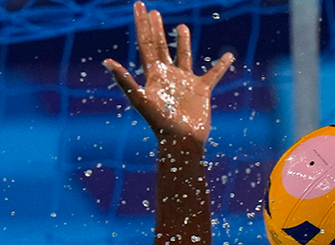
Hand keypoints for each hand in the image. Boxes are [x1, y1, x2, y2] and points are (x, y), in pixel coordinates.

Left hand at [104, 2, 233, 142]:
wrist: (181, 141)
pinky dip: (221, 65)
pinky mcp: (201, 90)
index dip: (142, 24)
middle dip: (156, 28)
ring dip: (183, 41)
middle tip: (153, 11)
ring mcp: (184, 82)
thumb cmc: (160, 123)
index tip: (139, 6)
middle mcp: (167, 76)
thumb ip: (124, 80)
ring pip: (183, 56)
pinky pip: (213, 74)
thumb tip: (106, 61)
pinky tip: (228, 56)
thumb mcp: (140, 99)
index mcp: (153, 75)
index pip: (145, 43)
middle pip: (160, 46)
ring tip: (181, 26)